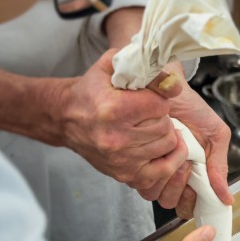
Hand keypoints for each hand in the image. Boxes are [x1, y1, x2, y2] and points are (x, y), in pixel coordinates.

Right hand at [59, 50, 189, 194]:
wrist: (65, 118)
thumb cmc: (90, 91)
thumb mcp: (112, 66)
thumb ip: (145, 67)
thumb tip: (174, 83)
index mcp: (114, 109)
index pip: (160, 105)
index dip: (159, 98)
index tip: (150, 98)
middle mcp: (117, 137)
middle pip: (165, 126)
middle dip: (162, 116)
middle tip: (150, 113)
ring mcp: (122, 159)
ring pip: (167, 145)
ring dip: (165, 134)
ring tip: (152, 127)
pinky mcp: (125, 174)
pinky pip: (164, 170)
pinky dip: (171, 159)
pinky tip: (165, 147)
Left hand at [151, 62, 232, 219]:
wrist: (169, 87)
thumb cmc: (192, 110)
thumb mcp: (215, 136)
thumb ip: (220, 167)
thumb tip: (227, 199)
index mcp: (190, 174)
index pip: (188, 205)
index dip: (192, 201)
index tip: (196, 186)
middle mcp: (169, 174)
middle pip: (170, 202)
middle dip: (179, 187)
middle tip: (187, 163)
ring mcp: (151, 168)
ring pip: (153, 194)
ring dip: (166, 177)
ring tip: (175, 154)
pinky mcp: (134, 159)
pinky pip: (139, 179)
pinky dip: (152, 168)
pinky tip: (161, 150)